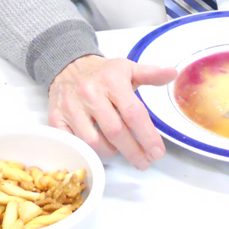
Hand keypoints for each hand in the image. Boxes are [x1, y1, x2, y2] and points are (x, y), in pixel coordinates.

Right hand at [48, 55, 177, 169]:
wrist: (69, 65)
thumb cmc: (104, 72)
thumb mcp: (128, 68)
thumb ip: (151, 74)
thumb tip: (173, 73)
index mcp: (113, 81)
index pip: (133, 113)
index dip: (146, 135)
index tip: (158, 152)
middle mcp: (91, 94)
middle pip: (115, 131)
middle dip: (133, 150)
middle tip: (145, 162)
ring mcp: (71, 107)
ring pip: (92, 141)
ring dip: (110, 152)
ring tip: (122, 152)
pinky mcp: (55, 119)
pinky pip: (72, 143)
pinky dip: (86, 151)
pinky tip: (98, 152)